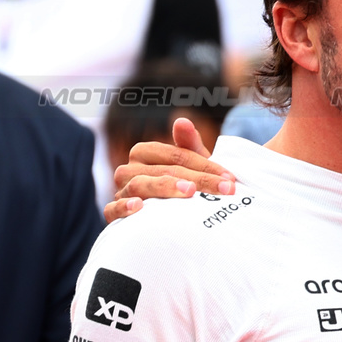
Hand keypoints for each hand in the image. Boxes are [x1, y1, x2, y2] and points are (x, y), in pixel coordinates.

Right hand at [105, 117, 235, 223]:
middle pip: (165, 171)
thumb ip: (188, 145)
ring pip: (140, 185)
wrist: (162, 221)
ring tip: (190, 192)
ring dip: (165, 188)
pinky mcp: (111, 213)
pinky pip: (112, 209)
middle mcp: (128, 169)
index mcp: (144, 152)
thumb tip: (182, 121)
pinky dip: (124, 207)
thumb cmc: (180, 187)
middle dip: (199, 180)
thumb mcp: (189, 167)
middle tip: (223, 189)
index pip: (177, 155)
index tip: (230, 178)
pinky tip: (139, 207)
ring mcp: (120, 191)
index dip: (206, 165)